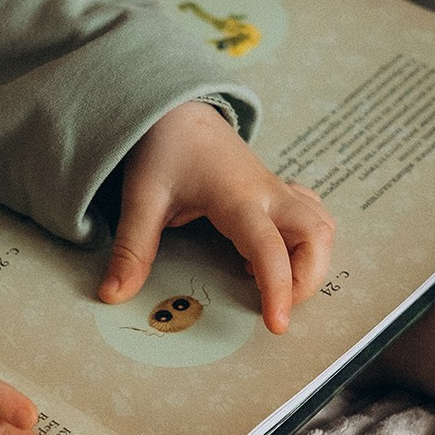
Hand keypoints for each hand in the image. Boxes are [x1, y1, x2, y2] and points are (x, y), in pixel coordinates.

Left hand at [98, 102, 333, 332]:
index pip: (270, 248)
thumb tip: (112, 295)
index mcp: (238, 198)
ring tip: (274, 281)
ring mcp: (278, 191)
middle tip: (277, 305)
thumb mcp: (142, 199)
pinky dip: (309, 241)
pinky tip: (274, 254)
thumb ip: (132, 250)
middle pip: (316, 236)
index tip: (277, 324)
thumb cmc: (162, 150)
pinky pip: (314, 215)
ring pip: (322, 226)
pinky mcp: (279, 191)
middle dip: (309, 279)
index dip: (279, 288)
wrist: (176, 111)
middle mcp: (268, 194)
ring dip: (314, 260)